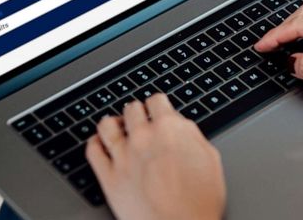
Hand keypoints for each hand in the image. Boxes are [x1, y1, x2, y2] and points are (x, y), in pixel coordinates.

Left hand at [86, 94, 224, 219]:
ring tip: (118, 129)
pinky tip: (101, 145)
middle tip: (140, 122)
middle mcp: (143, 137)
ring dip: (114, 124)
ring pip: (107, 124)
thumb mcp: (210, 159)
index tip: (157, 110)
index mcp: (170, 129)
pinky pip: (92, 150)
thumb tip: (181, 127)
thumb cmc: (200, 202)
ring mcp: (122, 157)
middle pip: (132, 109)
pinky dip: (95, 143)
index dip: (158, 105)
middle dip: (137, 114)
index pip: (156, 100)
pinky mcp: (108, 178)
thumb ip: (192, 136)